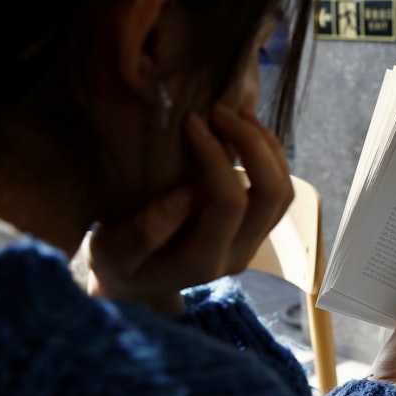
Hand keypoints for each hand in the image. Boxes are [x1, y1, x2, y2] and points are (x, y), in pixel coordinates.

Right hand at [85, 104, 292, 313]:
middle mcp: (238, 254)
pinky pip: (279, 190)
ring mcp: (253, 243)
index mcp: (203, 261)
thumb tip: (185, 194)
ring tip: (235, 111)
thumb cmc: (119, 265)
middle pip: (272, 195)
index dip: (215, 156)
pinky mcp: (256, 230)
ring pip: (283, 191)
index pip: (229, 203)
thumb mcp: (112, 253)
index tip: (190, 121)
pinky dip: (269, 154)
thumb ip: (145, 231)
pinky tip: (243, 128)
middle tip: (219, 110)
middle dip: (252, 143)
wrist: (139, 286)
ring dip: (266, 145)